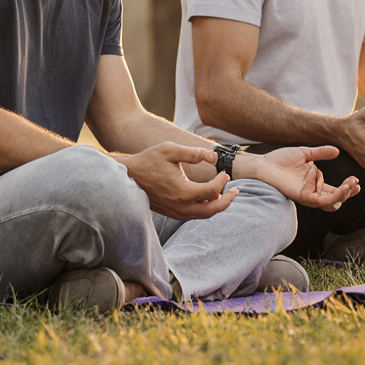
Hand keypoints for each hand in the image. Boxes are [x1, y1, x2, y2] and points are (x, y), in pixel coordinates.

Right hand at [115, 144, 238, 219]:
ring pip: (204, 214)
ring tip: (225, 194)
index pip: (213, 190)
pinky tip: (209, 197)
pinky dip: (206, 208)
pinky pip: (195, 214)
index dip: (222, 181)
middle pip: (213, 209)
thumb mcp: (170, 150)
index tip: (223, 171)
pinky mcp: (172, 213)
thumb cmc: (149, 160)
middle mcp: (181, 206)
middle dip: (228, 200)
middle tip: (236, 190)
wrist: (128, 176)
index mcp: (183, 191)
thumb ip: (193, 153)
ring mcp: (176, 212)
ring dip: (217, 205)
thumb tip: (214, 157)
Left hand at [244, 146, 360, 210]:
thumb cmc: (280, 159)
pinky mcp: (303, 197)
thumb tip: (337, 150)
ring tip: (351, 184)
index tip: (356, 180)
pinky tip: (340, 186)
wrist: (263, 164)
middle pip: (336, 199)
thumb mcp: (305, 154)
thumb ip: (320, 153)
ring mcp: (308, 195)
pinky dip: (334, 196)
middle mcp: (313, 191)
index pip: (334, 190)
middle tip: (355, 182)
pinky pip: (322, 201)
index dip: (347, 188)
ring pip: (332, 203)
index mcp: (314, 183)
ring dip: (344, 195)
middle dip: (349, 192)